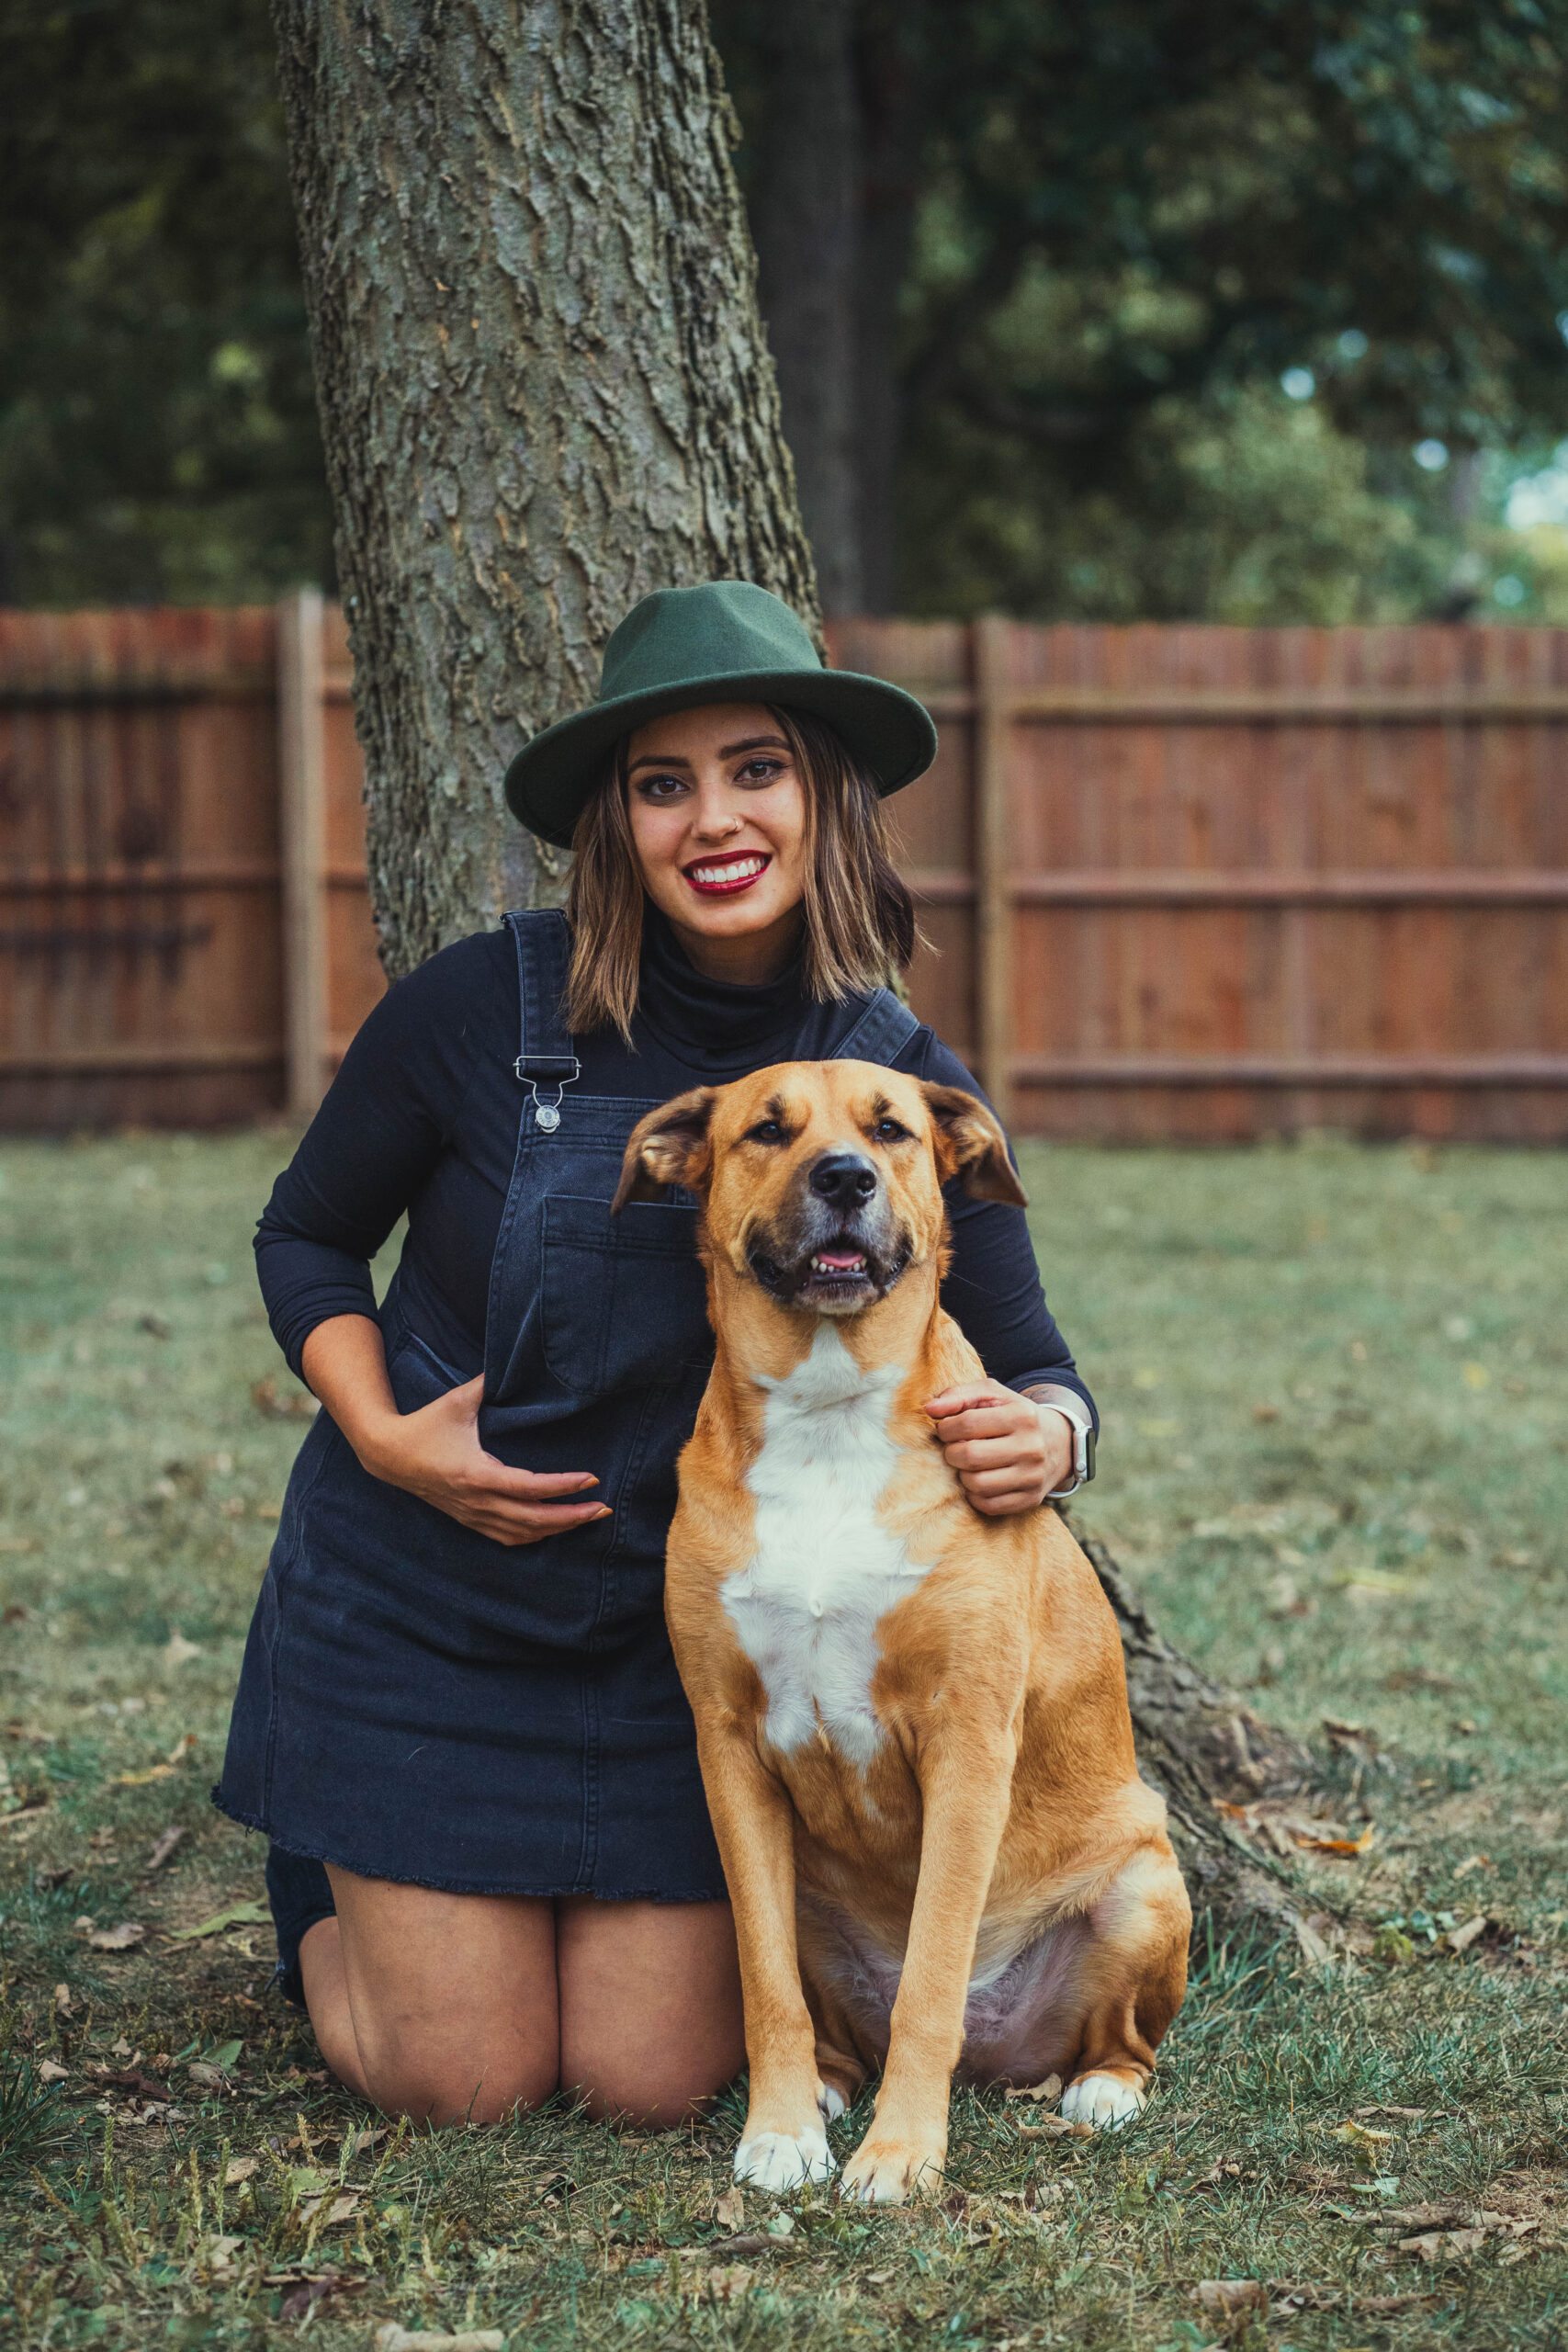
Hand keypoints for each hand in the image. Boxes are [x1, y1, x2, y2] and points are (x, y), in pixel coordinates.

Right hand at [362, 1373, 610, 1546]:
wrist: (388, 1455)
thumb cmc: (425, 1425)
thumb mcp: (456, 1401)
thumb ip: (486, 1383)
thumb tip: (512, 1362)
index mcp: (476, 1473)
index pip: (529, 1487)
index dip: (563, 1486)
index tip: (591, 1479)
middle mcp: (477, 1501)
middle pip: (533, 1519)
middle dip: (572, 1516)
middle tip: (604, 1508)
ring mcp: (472, 1515)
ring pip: (522, 1533)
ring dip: (557, 1529)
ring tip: (588, 1519)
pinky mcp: (468, 1520)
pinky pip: (506, 1537)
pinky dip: (534, 1537)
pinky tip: (554, 1530)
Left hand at [923, 1380, 1073, 1516]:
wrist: (1057, 1442)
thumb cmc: (1013, 1415)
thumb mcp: (992, 1395)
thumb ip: (959, 1395)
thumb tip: (929, 1409)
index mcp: (1022, 1416)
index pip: (968, 1423)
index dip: (946, 1428)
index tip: (945, 1430)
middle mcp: (1031, 1447)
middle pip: (970, 1456)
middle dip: (951, 1453)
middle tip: (953, 1448)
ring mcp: (1033, 1476)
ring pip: (977, 1484)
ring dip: (962, 1475)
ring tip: (967, 1464)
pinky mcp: (1031, 1498)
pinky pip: (989, 1505)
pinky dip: (975, 1495)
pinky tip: (979, 1479)